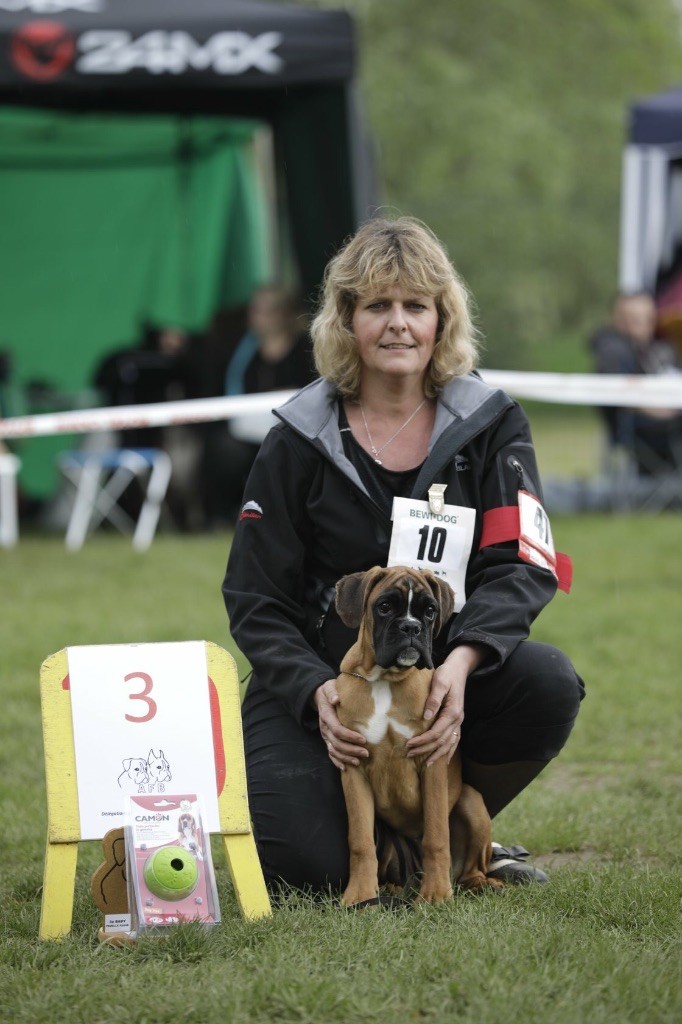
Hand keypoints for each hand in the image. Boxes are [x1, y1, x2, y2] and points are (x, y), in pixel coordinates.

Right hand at [313, 679, 368, 771]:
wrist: (320, 696)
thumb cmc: (329, 691)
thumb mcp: (330, 687)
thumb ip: (332, 691)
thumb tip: (336, 699)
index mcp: (326, 716)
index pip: (337, 729)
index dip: (350, 736)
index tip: (363, 739)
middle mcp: (324, 728)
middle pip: (337, 743)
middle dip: (351, 750)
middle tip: (366, 753)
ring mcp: (325, 735)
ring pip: (333, 750)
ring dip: (346, 757)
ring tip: (359, 762)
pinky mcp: (327, 739)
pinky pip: (330, 753)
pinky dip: (337, 761)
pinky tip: (346, 767)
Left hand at [405, 644, 484, 766]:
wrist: (459, 668)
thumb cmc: (447, 674)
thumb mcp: (439, 682)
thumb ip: (433, 699)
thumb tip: (426, 716)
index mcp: (453, 712)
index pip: (436, 732)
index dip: (422, 740)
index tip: (409, 744)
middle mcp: (458, 720)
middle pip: (441, 741)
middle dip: (426, 749)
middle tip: (409, 754)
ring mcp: (459, 721)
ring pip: (449, 744)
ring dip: (437, 754)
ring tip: (425, 764)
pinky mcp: (457, 720)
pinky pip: (455, 740)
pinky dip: (449, 751)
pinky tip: (444, 759)